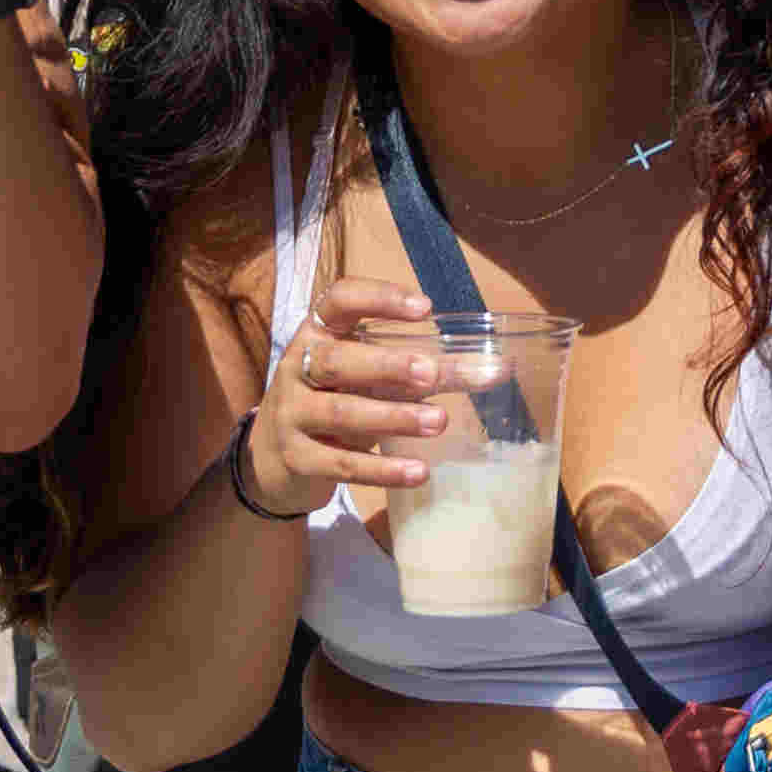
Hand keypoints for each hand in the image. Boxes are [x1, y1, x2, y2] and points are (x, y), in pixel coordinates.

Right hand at [246, 282, 449, 509]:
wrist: (274, 459)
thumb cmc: (336, 401)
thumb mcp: (371, 378)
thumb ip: (428, 372)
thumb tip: (497, 370)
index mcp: (317, 332)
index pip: (339, 300)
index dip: (378, 298)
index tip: (424, 308)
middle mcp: (297, 367)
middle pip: (335, 360)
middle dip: (386, 365)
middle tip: (431, 374)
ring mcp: (292, 414)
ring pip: (341, 412)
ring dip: (393, 417)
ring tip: (439, 421)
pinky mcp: (297, 458)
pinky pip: (342, 464)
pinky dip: (383, 470)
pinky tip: (419, 472)